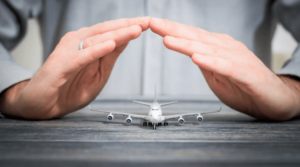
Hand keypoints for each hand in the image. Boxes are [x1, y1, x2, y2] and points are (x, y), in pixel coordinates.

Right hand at [0, 17, 149, 118]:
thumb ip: (109, 57)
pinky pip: (80, 57)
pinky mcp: (60, 66)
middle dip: (127, 26)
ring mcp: (67, 52)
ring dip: (117, 34)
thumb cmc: (68, 89)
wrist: (41, 106)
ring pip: (95, 40)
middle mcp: (76, 43)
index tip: (148, 23)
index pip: (111, 32)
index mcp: (86, 44)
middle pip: (105, 31)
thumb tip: (125, 41)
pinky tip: (110, 45)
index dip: (129, 27)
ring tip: (135, 29)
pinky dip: (96, 50)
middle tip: (147, 21)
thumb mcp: (98, 74)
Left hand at [149, 18, 299, 120]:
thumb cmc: (245, 87)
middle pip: (196, 37)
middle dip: (172, 30)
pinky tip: (197, 58)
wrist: (277, 99)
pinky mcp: (248, 74)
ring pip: (208, 49)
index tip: (152, 24)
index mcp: (218, 48)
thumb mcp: (217, 76)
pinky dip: (211, 62)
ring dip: (187, 44)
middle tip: (152, 23)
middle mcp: (227, 48)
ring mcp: (238, 59)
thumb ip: (205, 64)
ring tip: (167, 39)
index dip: (171, 29)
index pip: (191, 36)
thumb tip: (189, 53)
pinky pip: (227, 67)